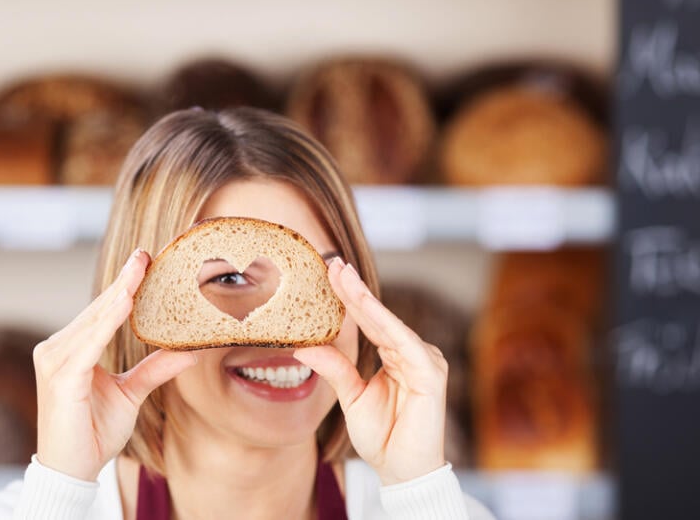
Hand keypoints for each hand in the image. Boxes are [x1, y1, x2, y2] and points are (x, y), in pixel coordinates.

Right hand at [33, 249, 198, 480]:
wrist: (72, 471)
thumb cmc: (93, 432)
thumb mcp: (130, 394)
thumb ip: (154, 369)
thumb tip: (188, 351)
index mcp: (70, 350)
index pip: (100, 311)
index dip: (123, 286)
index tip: (143, 260)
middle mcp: (56, 349)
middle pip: (96, 310)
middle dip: (123, 283)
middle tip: (145, 255)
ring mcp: (54, 361)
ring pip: (93, 321)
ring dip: (118, 296)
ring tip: (139, 272)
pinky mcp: (60, 376)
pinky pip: (88, 343)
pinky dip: (106, 321)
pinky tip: (124, 303)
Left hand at [293, 258, 447, 484]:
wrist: (400, 471)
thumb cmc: (382, 436)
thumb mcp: (351, 397)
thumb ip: (334, 368)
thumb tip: (303, 346)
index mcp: (395, 356)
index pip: (369, 321)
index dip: (350, 296)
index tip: (331, 271)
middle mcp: (412, 353)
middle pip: (378, 316)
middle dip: (354, 289)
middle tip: (333, 262)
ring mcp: (425, 361)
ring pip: (389, 323)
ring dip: (365, 300)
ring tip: (343, 277)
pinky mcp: (430, 374)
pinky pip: (403, 343)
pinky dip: (383, 323)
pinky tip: (366, 308)